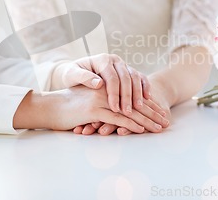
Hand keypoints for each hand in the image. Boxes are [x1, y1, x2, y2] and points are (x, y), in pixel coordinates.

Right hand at [14, 86, 166, 132]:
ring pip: (129, 111)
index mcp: (108, 88)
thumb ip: (106, 104)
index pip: (133, 97)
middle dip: (153, 113)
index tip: (161, 114)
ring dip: (146, 120)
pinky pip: (116, 118)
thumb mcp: (90, 102)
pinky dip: (131, 125)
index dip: (148, 106)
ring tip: (159, 128)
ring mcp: (101, 100)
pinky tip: (141, 130)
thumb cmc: (70, 107)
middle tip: (166, 122)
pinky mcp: (94, 110)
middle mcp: (107, 91)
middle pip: (135, 103)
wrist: (51, 107)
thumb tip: (120, 113)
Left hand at [53, 54, 151, 113]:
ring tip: (139, 108)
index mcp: (102, 60)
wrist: (76, 72)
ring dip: (138, 93)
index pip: (112, 77)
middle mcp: (115, 61)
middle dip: (128, 96)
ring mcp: (123, 65)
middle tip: (128, 112)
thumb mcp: (72, 74)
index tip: (115, 109)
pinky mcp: (129, 72)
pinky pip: (140, 78)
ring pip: (135, 77)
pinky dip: (145, 87)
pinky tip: (148, 98)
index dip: (114, 94)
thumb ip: (83, 78)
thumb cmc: (72, 75)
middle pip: (126, 78)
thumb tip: (98, 83)